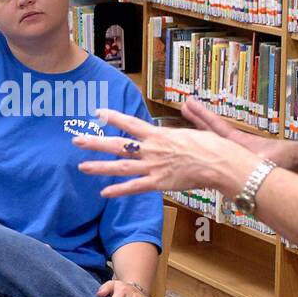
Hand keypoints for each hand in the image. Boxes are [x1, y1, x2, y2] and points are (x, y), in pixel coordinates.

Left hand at [75, 108, 259, 198]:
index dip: (112, 117)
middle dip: (96, 142)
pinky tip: (104, 192)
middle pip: (117, 144)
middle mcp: (152, 148)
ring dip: (100, 166)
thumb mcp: (199, 127)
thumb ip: (190, 116)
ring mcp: (154, 166)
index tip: (98, 112)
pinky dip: (119, 190)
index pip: (130, 122)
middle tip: (77, 140)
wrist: (221, 164)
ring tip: (82, 166)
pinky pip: (135, 187)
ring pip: (121, 166)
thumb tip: (188, 103)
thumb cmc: (213, 146)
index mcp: (159, 134)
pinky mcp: (159, 183)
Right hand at [181, 98, 289, 164]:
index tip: (188, 103)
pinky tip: (198, 154)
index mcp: (236, 140)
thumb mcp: (267, 159)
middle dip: (196, 117)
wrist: (292, 162)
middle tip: (184, 105)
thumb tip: (256, 160)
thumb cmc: (281, 158)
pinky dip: (205, 152)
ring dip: (199, 132)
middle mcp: (232, 144)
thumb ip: (258, 161)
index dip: (201, 115)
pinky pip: (216, 155)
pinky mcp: (237, 160)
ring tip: (186, 125)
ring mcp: (233, 151)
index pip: (214, 125)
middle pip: (209, 128)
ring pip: (212, 139)